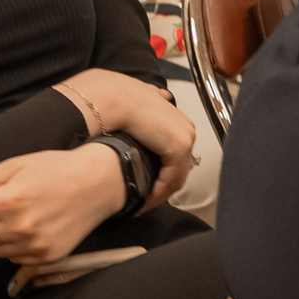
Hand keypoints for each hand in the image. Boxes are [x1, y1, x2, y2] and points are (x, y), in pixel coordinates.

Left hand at [0, 149, 123, 265]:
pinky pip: (12, 259)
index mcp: (9, 200)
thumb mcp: (15, 165)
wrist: (97, 185)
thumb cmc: (55, 169)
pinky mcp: (46, 258)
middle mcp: (20, 228)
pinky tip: (29, 228)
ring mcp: (34, 246)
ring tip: (14, 216)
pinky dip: (13, 246)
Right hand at [59, 69, 197, 208]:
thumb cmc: (118, 98)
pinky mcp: (178, 147)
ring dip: (159, 192)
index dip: (163, 170)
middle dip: (162, 184)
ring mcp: (184, 137)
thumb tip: (163, 95)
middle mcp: (186, 128)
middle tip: (145, 198)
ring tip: (143, 203)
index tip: (148, 183)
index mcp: (178, 118)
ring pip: (176, 175)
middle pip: (178, 166)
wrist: (112, 98)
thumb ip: (154, 97)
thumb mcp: (140, 95)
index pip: (175, 153)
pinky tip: (143, 200)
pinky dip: (157, 192)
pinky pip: (170, 178)